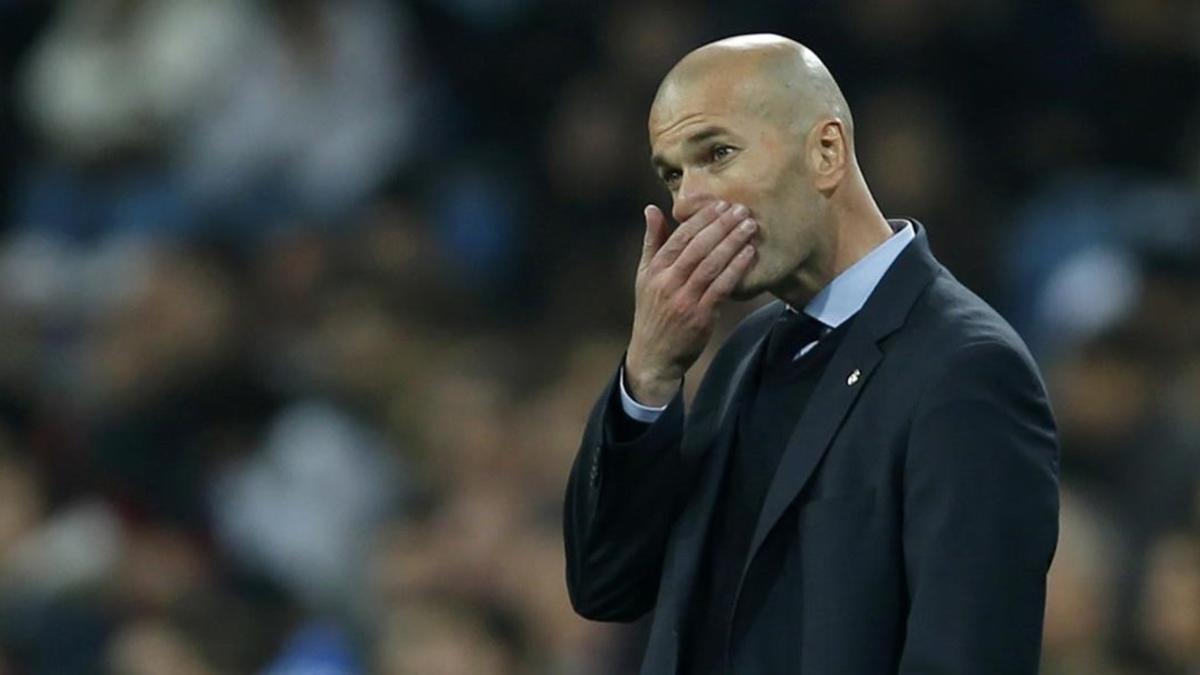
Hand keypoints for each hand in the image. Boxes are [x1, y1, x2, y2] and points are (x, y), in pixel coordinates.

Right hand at [625, 201, 756, 405]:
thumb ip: (652, 242)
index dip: (702, 219)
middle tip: (742, 210)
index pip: (680, 237)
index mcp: (655, 270)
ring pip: (711, 264)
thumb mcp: (644, 276)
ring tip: (750, 227)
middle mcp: (668, 282)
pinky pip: (721, 287)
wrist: (654, 355)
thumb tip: (652, 208)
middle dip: (722, 226)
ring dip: (733, 243)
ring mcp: (684, 299)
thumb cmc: (652, 312)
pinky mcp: (700, 315)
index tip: (722, 205)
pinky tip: (749, 254)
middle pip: (698, 247)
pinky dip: (736, 269)